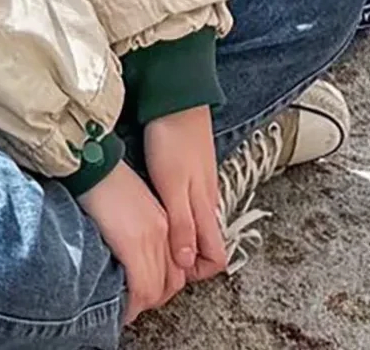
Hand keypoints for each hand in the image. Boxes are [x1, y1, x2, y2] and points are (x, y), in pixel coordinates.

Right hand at [80, 159, 183, 324]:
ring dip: (142, 305)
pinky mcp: (134, 243)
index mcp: (165, 223)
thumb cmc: (109, 182)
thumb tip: (136, 258)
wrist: (96, 165)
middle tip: (136, 305)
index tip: (145, 296)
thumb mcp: (135, 206)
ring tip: (127, 309)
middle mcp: (163, 233)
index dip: (162, 288)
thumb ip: (144, 232)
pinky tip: (123, 310)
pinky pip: (142, 288)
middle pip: (171, 283)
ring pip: (156, 289)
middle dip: (154, 300)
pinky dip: (133, 305)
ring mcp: (150, 239)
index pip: (176, 270)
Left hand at [141, 104, 227, 285]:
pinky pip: (190, 209)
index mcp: (207, 208)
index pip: (217, 258)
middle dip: (184, 261)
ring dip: (179, 240)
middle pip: (206, 246)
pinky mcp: (192, 174)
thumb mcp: (172, 186)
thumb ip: (182, 225)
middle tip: (155, 257)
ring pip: (197, 228)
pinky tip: (157, 212)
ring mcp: (202, 187)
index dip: (197, 272)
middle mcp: (209, 201)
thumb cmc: (172, 139)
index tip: (170, 269)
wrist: (177, 97)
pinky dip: (176, 220)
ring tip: (152, 236)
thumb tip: (187, 263)